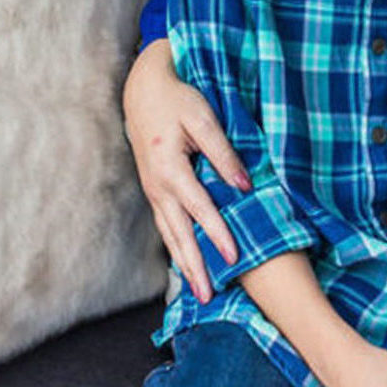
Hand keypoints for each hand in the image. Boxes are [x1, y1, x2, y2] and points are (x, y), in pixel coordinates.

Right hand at [123, 40, 249, 302]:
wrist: (143, 90)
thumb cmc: (178, 100)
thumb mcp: (203, 118)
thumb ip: (223, 152)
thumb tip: (243, 185)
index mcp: (170, 168)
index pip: (199, 208)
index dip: (218, 233)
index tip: (234, 257)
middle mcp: (158, 186)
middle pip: (178, 233)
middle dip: (195, 266)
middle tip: (208, 296)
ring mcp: (153, 190)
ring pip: (169, 234)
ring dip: (183, 263)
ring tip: (198, 290)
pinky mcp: (154, 189)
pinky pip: (165, 225)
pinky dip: (176, 247)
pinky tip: (186, 263)